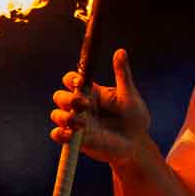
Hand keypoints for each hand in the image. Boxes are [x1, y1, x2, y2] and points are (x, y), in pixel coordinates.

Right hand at [50, 49, 149, 164]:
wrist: (137, 144)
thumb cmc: (135, 118)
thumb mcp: (129, 95)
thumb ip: (122, 75)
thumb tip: (121, 51)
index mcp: (91, 92)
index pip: (71, 80)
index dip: (71, 79)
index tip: (79, 81)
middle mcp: (80, 106)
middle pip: (60, 96)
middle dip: (67, 99)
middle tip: (84, 105)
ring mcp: (76, 122)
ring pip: (57, 115)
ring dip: (64, 117)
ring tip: (82, 123)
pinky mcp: (76, 140)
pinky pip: (58, 135)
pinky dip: (60, 134)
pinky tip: (71, 135)